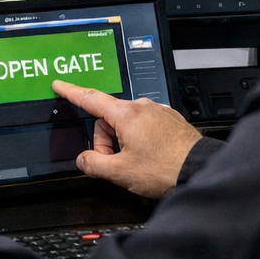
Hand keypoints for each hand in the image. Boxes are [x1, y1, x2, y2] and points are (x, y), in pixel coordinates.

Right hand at [51, 80, 201, 198]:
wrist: (199, 170)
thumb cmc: (165, 169)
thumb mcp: (121, 173)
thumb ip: (94, 164)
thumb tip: (84, 159)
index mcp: (126, 114)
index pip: (90, 98)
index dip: (71, 92)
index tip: (60, 85)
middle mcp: (142, 107)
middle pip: (108, 119)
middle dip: (106, 140)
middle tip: (116, 163)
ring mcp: (157, 112)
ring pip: (127, 123)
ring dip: (123, 141)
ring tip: (138, 163)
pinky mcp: (170, 120)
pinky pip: (144, 125)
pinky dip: (140, 139)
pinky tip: (150, 157)